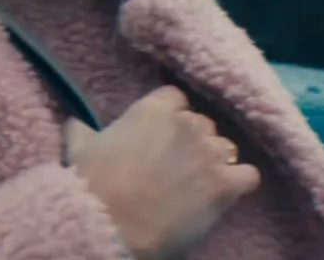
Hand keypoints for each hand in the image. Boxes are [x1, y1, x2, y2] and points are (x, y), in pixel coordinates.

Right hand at [63, 85, 259, 258]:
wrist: (112, 225)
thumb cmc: (93, 186)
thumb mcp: (80, 150)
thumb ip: (81, 131)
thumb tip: (74, 124)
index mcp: (153, 110)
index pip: (175, 99)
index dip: (171, 118)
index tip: (161, 137)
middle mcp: (186, 123)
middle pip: (202, 123)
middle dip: (193, 142)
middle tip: (177, 167)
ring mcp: (209, 153)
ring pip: (226, 147)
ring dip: (216, 162)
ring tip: (198, 184)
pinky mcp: (225, 185)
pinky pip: (249, 176)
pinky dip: (241, 183)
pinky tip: (228, 193)